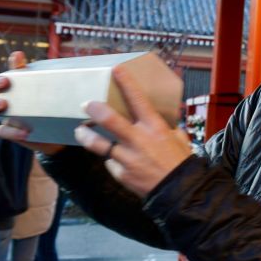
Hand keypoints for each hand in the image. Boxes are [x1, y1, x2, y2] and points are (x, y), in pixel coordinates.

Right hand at [0, 51, 63, 154]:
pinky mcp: (9, 131)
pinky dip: (10, 131)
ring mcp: (6, 114)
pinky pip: (1, 131)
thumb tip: (72, 71)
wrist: (58, 134)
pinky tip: (24, 132)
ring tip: (2, 105)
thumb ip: (57, 84)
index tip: (19, 57)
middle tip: (4, 82)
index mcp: (20, 85)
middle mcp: (8, 97)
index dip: (14, 62)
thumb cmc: (54, 109)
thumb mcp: (57, 96)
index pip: (14, 69)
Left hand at [74, 65, 191, 196]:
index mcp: (155, 128)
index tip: (116, 70)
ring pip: (99, 144)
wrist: (180, 191)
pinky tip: (117, 161)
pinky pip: (110, 163)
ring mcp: (128, 158)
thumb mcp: (178, 138)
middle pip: (110, 120)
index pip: (138, 100)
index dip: (126, 83)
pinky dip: (112, 161)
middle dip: (95, 110)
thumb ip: (164, 128)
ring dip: (87, 136)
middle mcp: (139, 140)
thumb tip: (159, 118)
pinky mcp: (121, 173)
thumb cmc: (180, 162)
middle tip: (86, 104)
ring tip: (81, 131)